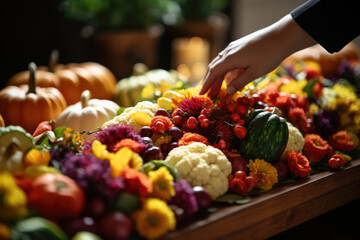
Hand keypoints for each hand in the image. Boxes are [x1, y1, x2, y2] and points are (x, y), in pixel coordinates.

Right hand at [199, 14, 315, 97]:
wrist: (281, 36)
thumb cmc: (269, 55)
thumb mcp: (255, 72)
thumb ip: (240, 82)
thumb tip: (227, 91)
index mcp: (230, 59)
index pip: (213, 73)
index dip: (206, 84)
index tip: (201, 94)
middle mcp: (229, 52)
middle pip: (214, 67)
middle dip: (210, 82)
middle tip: (208, 95)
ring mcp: (234, 48)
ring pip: (220, 63)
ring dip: (217, 76)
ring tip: (216, 89)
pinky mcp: (240, 46)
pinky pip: (227, 60)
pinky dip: (224, 70)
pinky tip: (228, 78)